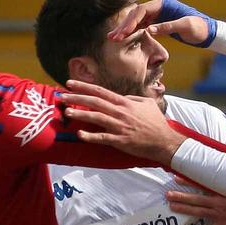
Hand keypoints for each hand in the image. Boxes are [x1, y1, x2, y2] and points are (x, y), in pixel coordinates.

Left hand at [61, 81, 183, 164]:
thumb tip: (122, 97)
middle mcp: (120, 112)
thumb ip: (133, 98)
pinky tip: (79, 135)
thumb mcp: (148, 103)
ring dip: (80, 114)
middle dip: (76, 97)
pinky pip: (101, 137)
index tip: (70, 83)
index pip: (101, 91)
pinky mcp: (119, 140)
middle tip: (61, 95)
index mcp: (125, 103)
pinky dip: (90, 136)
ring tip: (66, 112)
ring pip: (95, 117)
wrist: (164, 140)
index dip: (84, 86)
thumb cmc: (156, 122)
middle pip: (94, 102)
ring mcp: (119, 126)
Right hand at [108, 0, 215, 48]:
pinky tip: (124, 38)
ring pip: (137, 20)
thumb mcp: (186, 27)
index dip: (132, 21)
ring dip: (126, 29)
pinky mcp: (158, 22)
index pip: (143, 10)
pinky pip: (142, 26)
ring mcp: (158, 14)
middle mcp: (159, 7)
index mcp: (164, 4)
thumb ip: (168, 27)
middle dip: (125, 25)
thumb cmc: (200, 28)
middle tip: (113, 37)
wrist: (208, 33)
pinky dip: (133, 32)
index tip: (124, 32)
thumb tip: (149, 29)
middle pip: (137, 15)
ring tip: (114, 38)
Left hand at [167, 184, 225, 224]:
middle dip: (181, 196)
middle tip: (168, 194)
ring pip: (198, 212)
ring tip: (172, 206)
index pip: (204, 185)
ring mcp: (221, 216)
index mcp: (225, 192)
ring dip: (184, 209)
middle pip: (197, 199)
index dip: (190, 181)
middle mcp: (220, 203)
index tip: (178, 177)